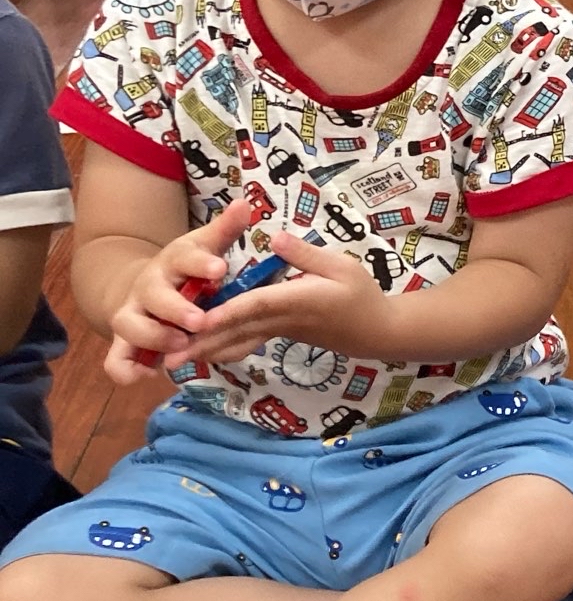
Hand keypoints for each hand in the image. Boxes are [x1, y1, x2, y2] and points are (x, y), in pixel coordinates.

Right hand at [106, 198, 254, 382]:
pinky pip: (115, 361)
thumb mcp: (205, 247)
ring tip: (181, 345)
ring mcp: (132, 315)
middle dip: (175, 309)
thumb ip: (225, 231)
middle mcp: (148, 288)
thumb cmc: (186, 269)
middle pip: (154, 296)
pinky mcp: (124, 342)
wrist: (145, 286)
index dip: (199, 263)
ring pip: (129, 327)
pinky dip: (125, 370)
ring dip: (153, 338)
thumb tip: (245, 203)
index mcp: (172, 262)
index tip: (219, 268)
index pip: (183, 257)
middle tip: (200, 320)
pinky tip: (148, 375)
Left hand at [175, 229, 392, 366]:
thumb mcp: (343, 266)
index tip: (201, 320)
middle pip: (237, 330)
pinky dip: (220, 350)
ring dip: (205, 352)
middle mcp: (282, 320)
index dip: (229, 312)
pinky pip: (244, 344)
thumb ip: (307, 254)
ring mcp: (278, 331)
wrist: (376, 331)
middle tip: (168, 356)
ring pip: (237, 342)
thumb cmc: (362, 295)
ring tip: (173, 362)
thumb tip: (275, 237)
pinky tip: (200, 354)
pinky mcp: (278, 335)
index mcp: (298, 300)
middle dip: (203, 342)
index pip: (257, 305)